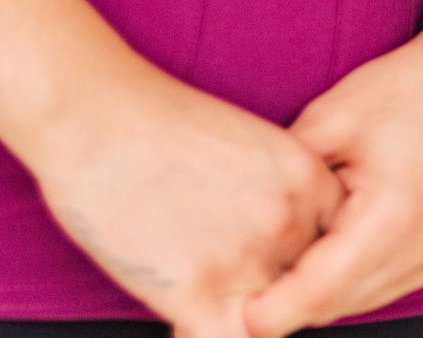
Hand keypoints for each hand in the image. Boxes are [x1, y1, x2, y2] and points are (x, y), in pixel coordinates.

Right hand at [27, 58, 347, 337]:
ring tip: (196, 286)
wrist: (89, 108)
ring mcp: (246, 258)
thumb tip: (283, 256)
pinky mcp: (196, 293)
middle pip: (300, 289)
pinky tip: (182, 318)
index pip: (333, 251)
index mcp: (306, 177)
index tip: (269, 264)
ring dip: (236, 316)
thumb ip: (277, 198)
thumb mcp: (246, 145)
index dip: (299, 265)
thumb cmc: (151, 120)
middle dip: (266, 291)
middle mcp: (289, 220)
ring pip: (265, 323)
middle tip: (221, 270)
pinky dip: (201, 336)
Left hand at [238, 4, 422, 333]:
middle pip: (344, 301)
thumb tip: (252, 215)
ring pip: (368, 296)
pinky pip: (393, 281)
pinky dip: (362, 271)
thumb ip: (290, 175)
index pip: (323, 288)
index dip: (279, 309)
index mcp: (393, 216)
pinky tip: (342, 236)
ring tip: (294, 252)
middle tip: (253, 282)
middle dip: (298, 298)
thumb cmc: (407, 87)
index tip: (244, 318)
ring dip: (331, 285)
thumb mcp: (333, 115)